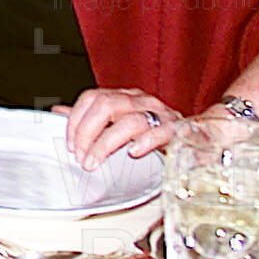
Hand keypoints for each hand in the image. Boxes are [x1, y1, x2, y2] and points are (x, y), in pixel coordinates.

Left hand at [55, 87, 177, 169]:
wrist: (201, 134)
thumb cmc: (155, 131)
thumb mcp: (119, 124)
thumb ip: (91, 119)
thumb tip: (58, 113)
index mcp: (124, 97)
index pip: (93, 97)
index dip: (76, 119)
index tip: (69, 143)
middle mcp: (140, 101)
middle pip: (107, 105)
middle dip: (87, 131)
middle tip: (80, 155)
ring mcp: (160, 114)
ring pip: (130, 120)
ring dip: (106, 142)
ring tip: (94, 161)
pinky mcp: (178, 130)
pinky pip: (161, 132)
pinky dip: (145, 141)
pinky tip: (133, 152)